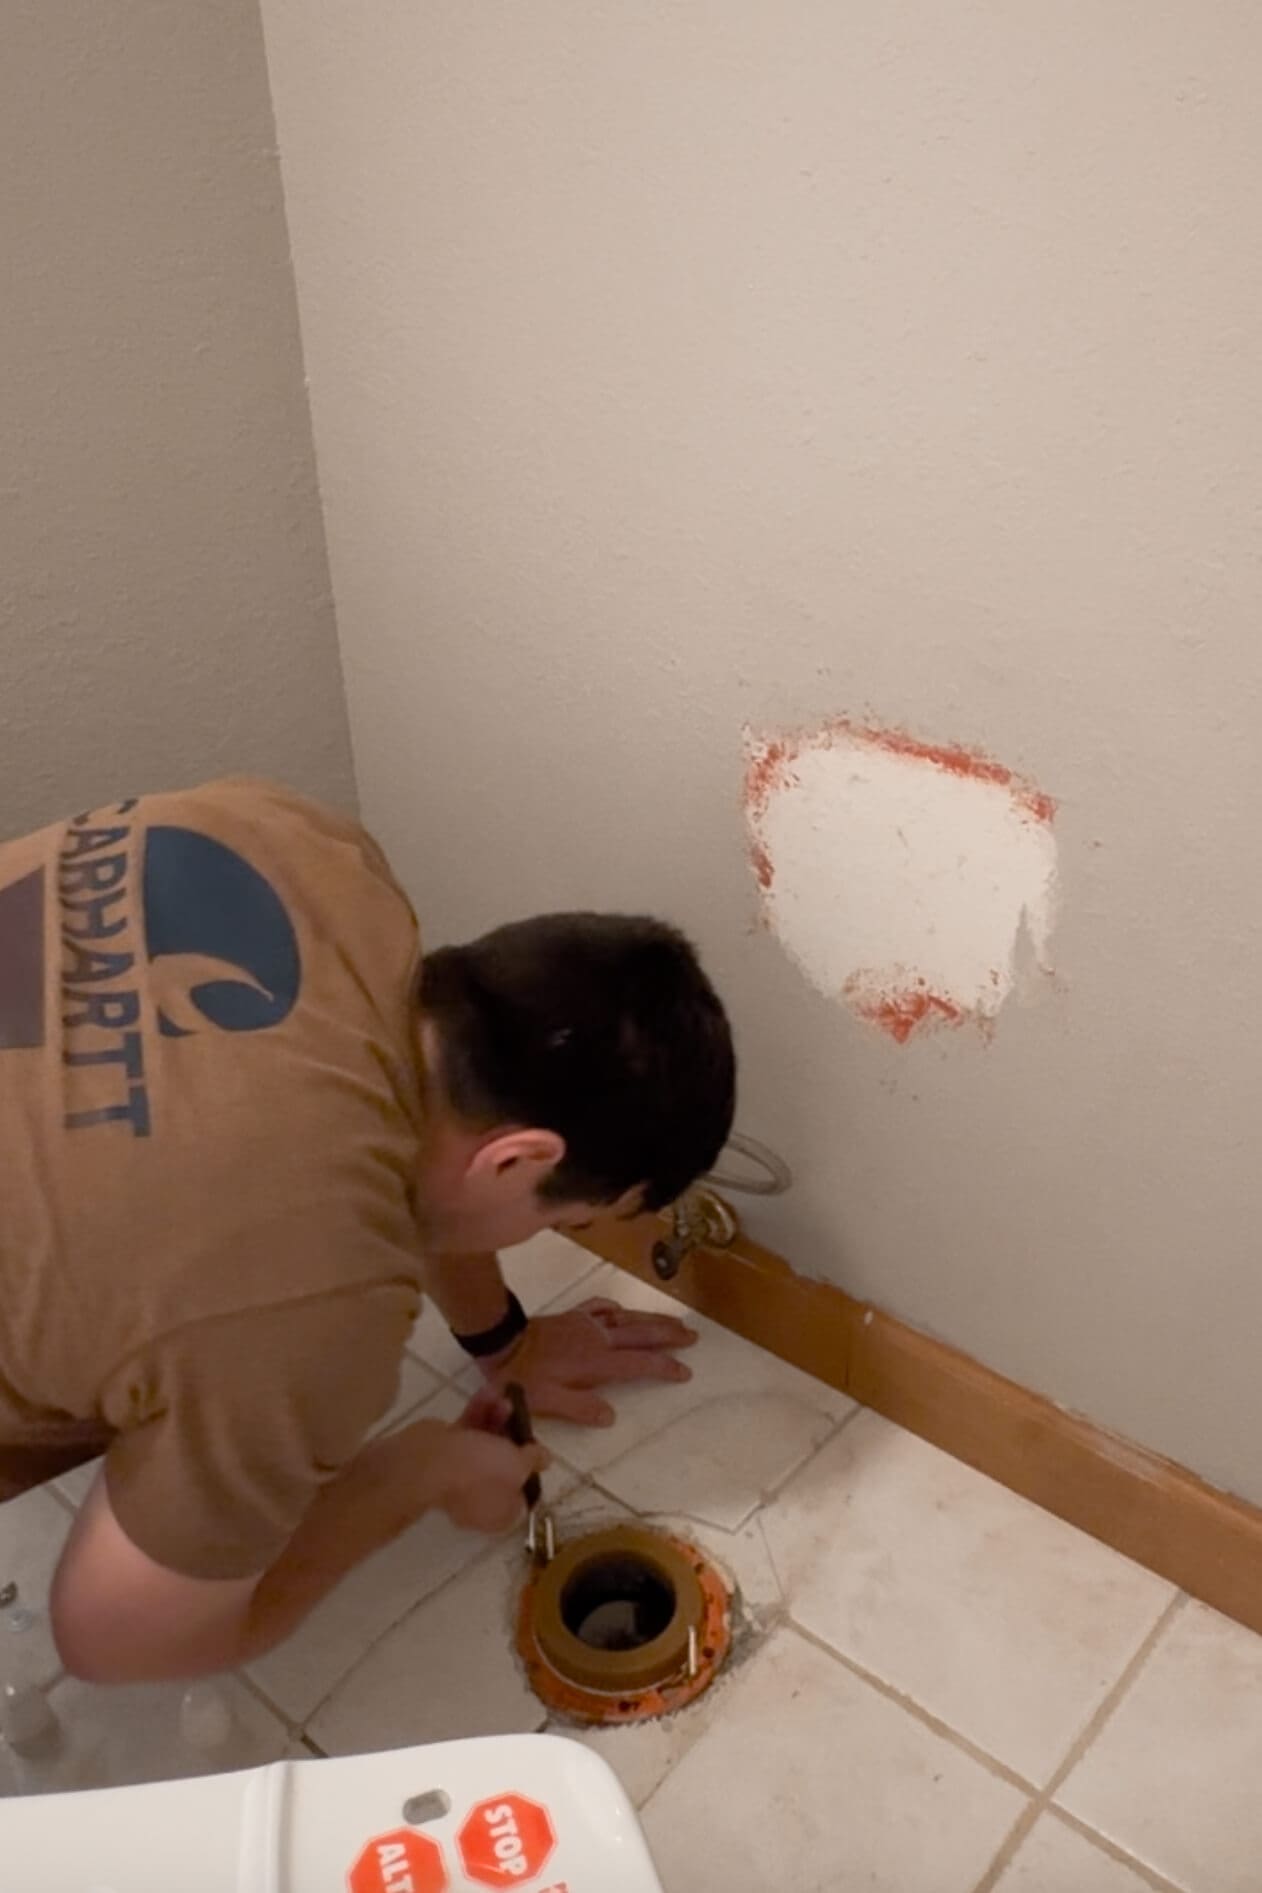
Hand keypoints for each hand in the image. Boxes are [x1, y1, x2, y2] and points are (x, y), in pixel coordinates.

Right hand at [431, 1397, 548, 1534]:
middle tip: (520, 1413)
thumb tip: (546, 1460)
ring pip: (486, 1444)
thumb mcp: (517, 1467)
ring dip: (496, 1419)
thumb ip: (533, 1460)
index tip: (536, 1448)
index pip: (522, 1495)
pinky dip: (477, 1414)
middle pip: (504, 1464)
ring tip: (503, 1397)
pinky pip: (468, 1431)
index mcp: (498, 1514)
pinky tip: (486, 1393)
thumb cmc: (478, 1472)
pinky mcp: (446, 1451)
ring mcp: (461, 1474)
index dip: (531, 1470)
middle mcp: (480, 1498)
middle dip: (513, 1435)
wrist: (427, 1461)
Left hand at [481, 1297, 698, 1427]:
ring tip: (674, 1321)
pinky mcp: (573, 1316)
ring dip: (652, 1319)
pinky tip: (621, 1310)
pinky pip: (600, 1307)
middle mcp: (598, 1339)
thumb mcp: (548, 1401)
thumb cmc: (523, 1377)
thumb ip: (581, 1408)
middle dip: (669, 1335)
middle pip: (641, 1335)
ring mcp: (586, 1324)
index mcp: (596, 1362)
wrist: (500, 1341)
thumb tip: (611, 1415)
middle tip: (693, 1336)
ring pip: (627, 1318)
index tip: (685, 1371)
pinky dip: (616, 1308)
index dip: (664, 1367)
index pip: (639, 1364)